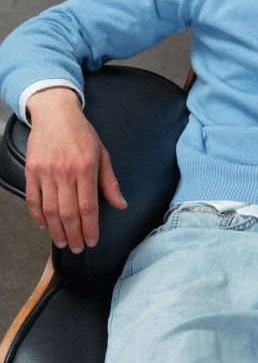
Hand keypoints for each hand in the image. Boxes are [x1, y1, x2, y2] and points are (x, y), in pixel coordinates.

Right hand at [25, 87, 126, 252]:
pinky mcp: (32, 171)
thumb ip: (110, 182)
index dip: (90, 228)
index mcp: (86, 168)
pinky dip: (38, 216)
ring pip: (50, 210)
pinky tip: (45, 226)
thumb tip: (121, 204)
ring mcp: (46, 172)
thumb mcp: (102, 153)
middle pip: (69, 213)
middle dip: (74, 235)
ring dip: (57, 230)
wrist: (55, 113)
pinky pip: (33, 199)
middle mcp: (65, 172)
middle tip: (78, 248)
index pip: (89, 206)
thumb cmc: (81, 133)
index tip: (92, 241)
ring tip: (63, 242)